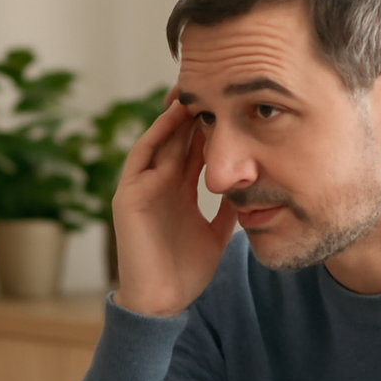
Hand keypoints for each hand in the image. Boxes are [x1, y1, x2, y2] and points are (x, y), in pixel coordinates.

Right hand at [111, 94, 237, 317]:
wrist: (162, 301)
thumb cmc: (185, 271)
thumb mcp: (218, 233)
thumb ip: (228, 210)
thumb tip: (253, 189)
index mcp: (180, 190)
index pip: (196, 147)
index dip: (212, 124)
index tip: (232, 100)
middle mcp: (161, 183)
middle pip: (179, 137)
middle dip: (194, 109)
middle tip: (213, 79)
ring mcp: (143, 187)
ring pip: (160, 141)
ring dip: (173, 115)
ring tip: (192, 89)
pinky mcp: (128, 195)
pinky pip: (141, 158)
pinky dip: (155, 136)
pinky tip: (171, 118)